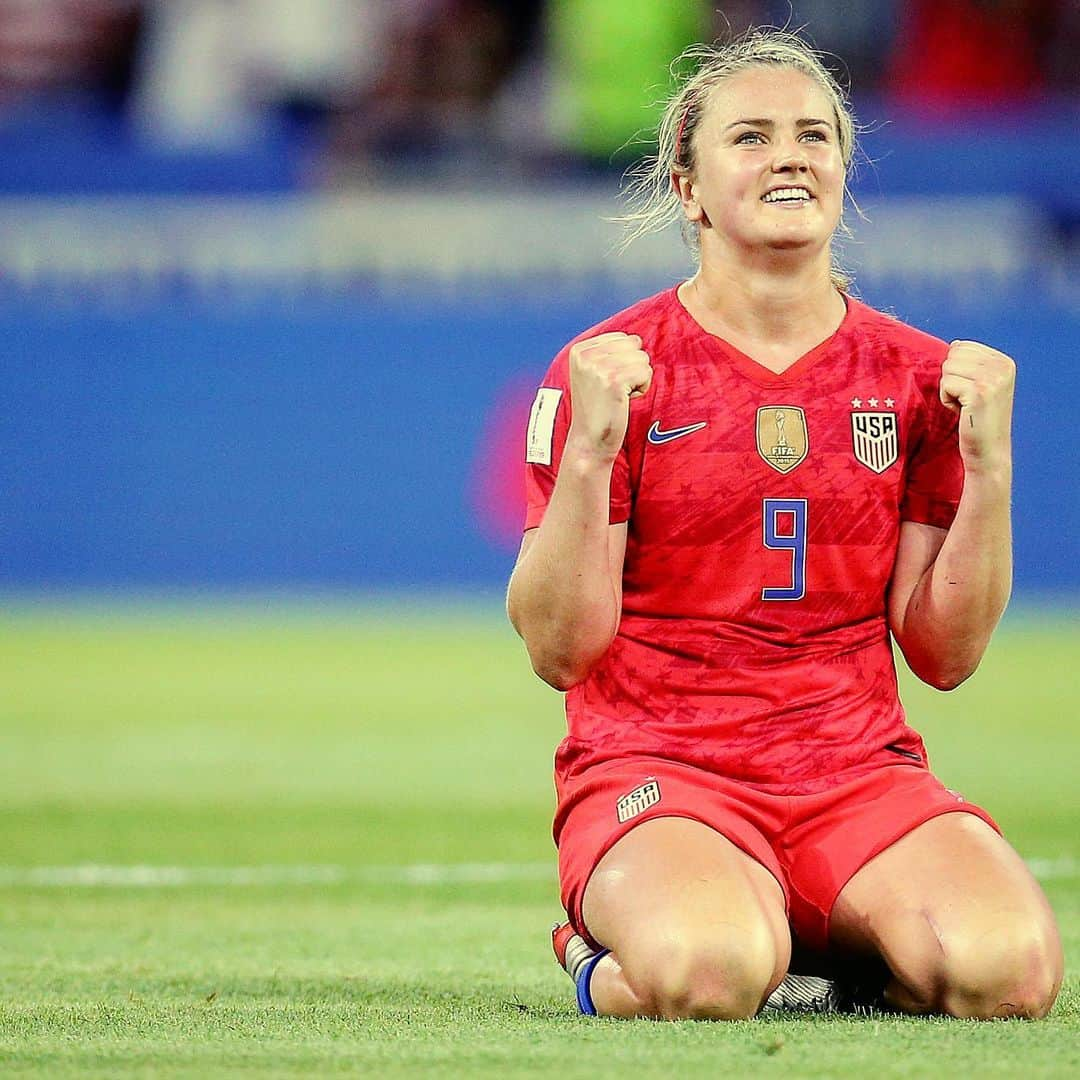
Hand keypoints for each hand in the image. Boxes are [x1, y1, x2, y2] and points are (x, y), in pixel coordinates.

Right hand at [567, 332, 652, 458]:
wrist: (589, 441)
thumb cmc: (599, 408)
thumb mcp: (594, 373)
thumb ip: (609, 352)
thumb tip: (638, 338)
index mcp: (579, 349)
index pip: (623, 338)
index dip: (623, 361)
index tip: (606, 382)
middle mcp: (586, 355)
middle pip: (634, 345)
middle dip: (632, 368)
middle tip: (614, 391)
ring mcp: (599, 367)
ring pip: (642, 358)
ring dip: (637, 380)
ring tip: (618, 396)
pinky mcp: (614, 381)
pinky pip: (646, 373)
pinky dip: (642, 389)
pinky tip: (624, 401)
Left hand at [939, 340, 1014, 472]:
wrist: (988, 451)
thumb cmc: (976, 419)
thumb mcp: (979, 385)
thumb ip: (970, 364)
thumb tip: (954, 344)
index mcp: (1004, 361)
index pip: (960, 346)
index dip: (957, 371)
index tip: (971, 392)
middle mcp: (1002, 366)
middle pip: (952, 357)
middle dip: (951, 379)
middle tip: (966, 401)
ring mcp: (992, 378)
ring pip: (947, 369)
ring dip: (948, 390)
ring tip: (965, 406)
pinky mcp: (979, 392)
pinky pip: (945, 384)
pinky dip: (946, 400)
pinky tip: (961, 413)